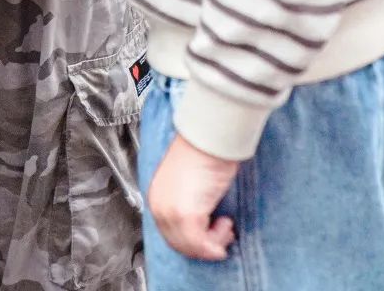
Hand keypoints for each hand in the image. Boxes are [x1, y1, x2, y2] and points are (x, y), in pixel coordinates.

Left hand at [147, 134, 238, 259]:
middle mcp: (159, 206)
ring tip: (225, 225)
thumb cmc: (203, 153)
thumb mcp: (191, 183)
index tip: (211, 237)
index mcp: (158, 196)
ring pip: (191, 247)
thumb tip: (203, 225)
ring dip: (213, 242)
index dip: (194, 241)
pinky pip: (202, 244)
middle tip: (222, 234)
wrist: (209, 138)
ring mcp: (170, 212)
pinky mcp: (185, 215)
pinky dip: (217, 241)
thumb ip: (190, 203)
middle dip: (205, 245)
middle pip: (180, 244)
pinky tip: (226, 223)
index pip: (171, 233)